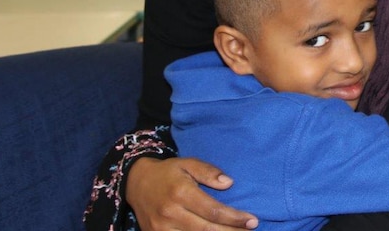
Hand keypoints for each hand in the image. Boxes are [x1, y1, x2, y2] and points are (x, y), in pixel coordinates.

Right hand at [126, 156, 257, 230]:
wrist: (136, 183)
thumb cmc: (168, 173)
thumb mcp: (188, 164)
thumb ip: (208, 172)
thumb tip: (229, 183)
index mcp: (181, 193)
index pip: (213, 210)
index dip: (234, 218)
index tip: (252, 221)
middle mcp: (170, 214)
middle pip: (206, 230)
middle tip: (251, 230)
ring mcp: (161, 229)